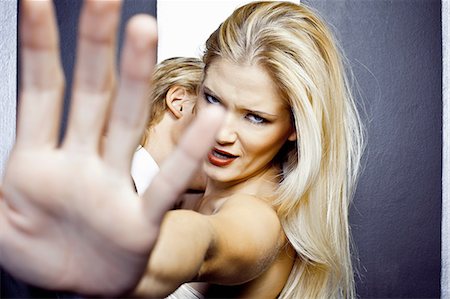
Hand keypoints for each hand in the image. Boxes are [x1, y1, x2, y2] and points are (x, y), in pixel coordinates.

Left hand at [0, 0, 223, 295]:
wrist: (74, 289)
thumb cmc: (35, 251)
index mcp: (36, 161)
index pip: (39, 91)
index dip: (37, 46)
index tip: (36, 0)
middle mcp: (79, 163)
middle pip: (88, 93)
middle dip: (92, 45)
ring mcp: (112, 187)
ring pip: (124, 124)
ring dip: (135, 79)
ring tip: (144, 29)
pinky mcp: (140, 219)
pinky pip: (163, 182)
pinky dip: (186, 153)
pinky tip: (209, 120)